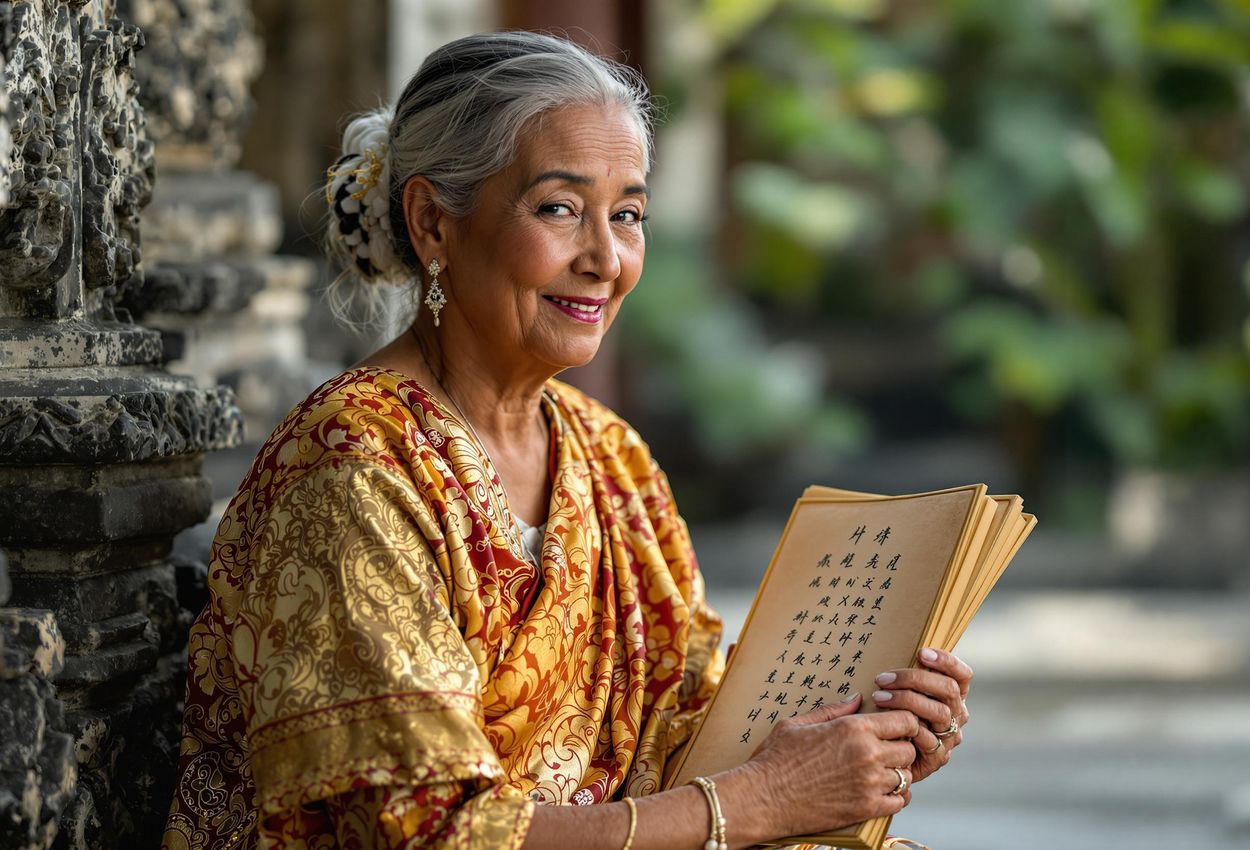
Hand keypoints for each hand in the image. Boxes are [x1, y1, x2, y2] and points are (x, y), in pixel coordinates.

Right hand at [732, 694, 919, 839]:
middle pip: (909, 749)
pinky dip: (895, 797)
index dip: (904, 722)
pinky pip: (898, 802)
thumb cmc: (775, 758)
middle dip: (900, 748)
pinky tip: (881, 791)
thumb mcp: (798, 723)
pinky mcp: (865, 808)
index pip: (904, 721)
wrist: (764, 797)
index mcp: (853, 728)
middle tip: (886, 750)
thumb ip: (833, 710)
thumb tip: (856, 698)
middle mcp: (867, 754)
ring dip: (897, 773)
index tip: (894, 727)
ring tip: (881, 771)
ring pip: (906, 776)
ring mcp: (868, 783)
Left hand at [870, 648, 972, 782]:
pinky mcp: (937, 758)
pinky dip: (908, 729)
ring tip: (879, 697)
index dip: (946, 661)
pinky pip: (928, 740)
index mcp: (952, 695)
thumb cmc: (889, 714)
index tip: (921, 652)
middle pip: (948, 689)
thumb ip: (904, 676)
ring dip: (907, 701)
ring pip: (939, 712)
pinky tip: (887, 722)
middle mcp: (956, 714)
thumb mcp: (898, 691)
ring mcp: (949, 737)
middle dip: (916, 679)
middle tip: (884, 678)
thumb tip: (894, 645)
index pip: (962, 675)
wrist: (883, 757)